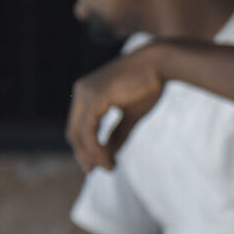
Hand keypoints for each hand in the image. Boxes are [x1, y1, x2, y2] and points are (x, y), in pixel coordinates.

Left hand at [66, 46, 167, 171]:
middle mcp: (81, 92)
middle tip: (99, 170)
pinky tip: (108, 160)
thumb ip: (117, 133)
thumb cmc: (149, 84)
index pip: (78, 127)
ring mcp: (85, 94)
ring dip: (91, 156)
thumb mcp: (131, 114)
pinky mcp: (94, 98)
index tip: (99, 165)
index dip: (86, 148)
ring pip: (78, 134)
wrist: (160, 63)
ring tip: (108, 168)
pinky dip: (95, 149)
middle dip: (85, 155)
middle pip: (74, 133)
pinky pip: (87, 131)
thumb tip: (109, 155)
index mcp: (87, 93)